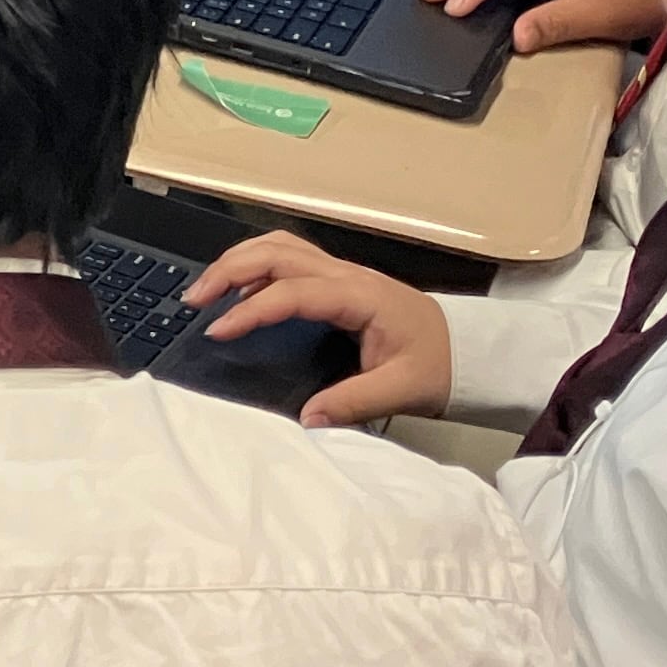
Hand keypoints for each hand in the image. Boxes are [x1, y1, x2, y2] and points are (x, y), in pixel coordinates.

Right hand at [182, 232, 452, 428]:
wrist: (471, 350)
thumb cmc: (440, 365)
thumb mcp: (402, 390)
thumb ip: (352, 403)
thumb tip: (306, 420)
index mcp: (359, 296)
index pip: (290, 292)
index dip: (250, 309)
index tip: (218, 331)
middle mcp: (346, 275)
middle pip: (275, 252)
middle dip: (229, 269)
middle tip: (195, 299)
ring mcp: (343, 272)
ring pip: (279, 246)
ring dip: (240, 260)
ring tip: (209, 288)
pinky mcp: (341, 280)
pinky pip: (289, 258)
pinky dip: (257, 265)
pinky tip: (243, 291)